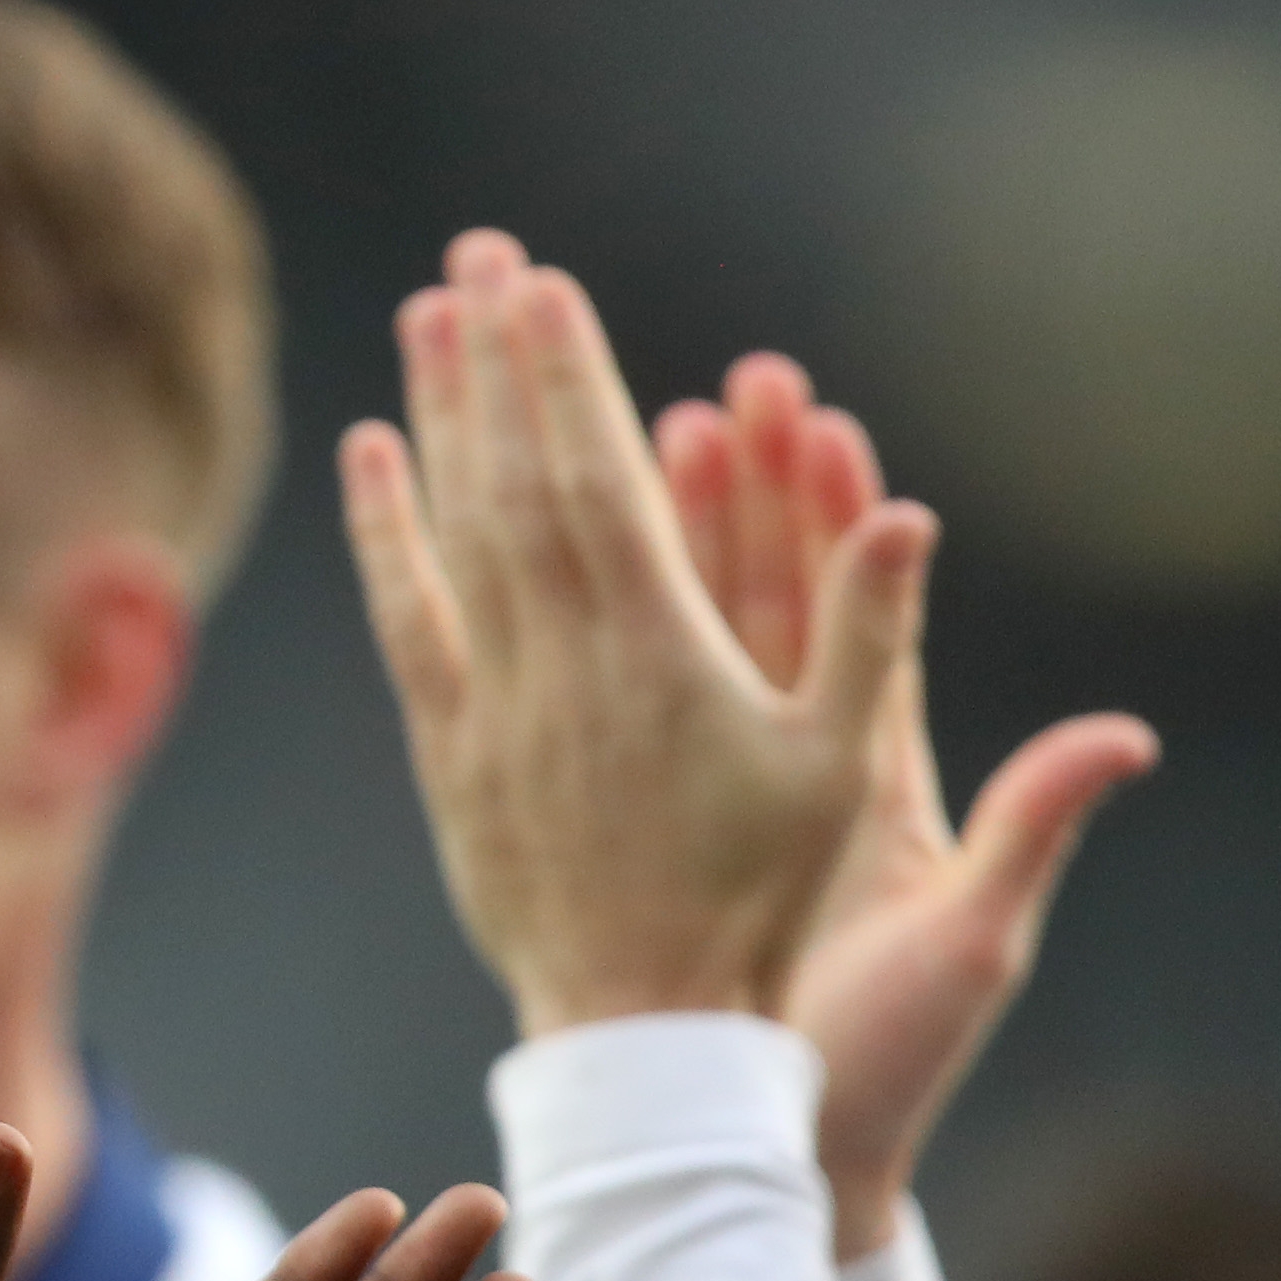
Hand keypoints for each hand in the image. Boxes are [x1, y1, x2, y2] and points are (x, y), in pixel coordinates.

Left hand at [344, 231, 920, 1038]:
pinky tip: (371, 453)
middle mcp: (561, 668)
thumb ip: (870, 632)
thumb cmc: (762, 900)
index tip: (545, 287)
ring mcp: (496, 707)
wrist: (643, 1024)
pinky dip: (387, 533)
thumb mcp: (839, 769)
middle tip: (479, 256)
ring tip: (426, 314)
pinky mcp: (453, 749)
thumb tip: (908, 510)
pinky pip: (411, 621)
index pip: (597, 485)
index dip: (568, 379)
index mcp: (658, 658)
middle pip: (517, 484)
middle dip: (500, 363)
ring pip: (456, 535)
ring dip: (439, 418)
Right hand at [653, 352, 1157, 1257]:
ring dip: (667, 538)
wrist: (789, 1153)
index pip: (861, 616)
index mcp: (880, 778)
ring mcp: (727, 794)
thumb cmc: (889, 1063)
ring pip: (690, 640)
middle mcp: (804, 767)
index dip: (838, 516)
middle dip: (744, 486)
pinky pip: (629, 712)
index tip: (815, 419)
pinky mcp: (667, 830)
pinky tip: (557, 562)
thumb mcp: (971, 941)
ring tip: (636, 427)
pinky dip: (598, 634)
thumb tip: (1126, 735)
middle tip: (723, 383)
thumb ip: (1032, 827)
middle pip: (772, 596)